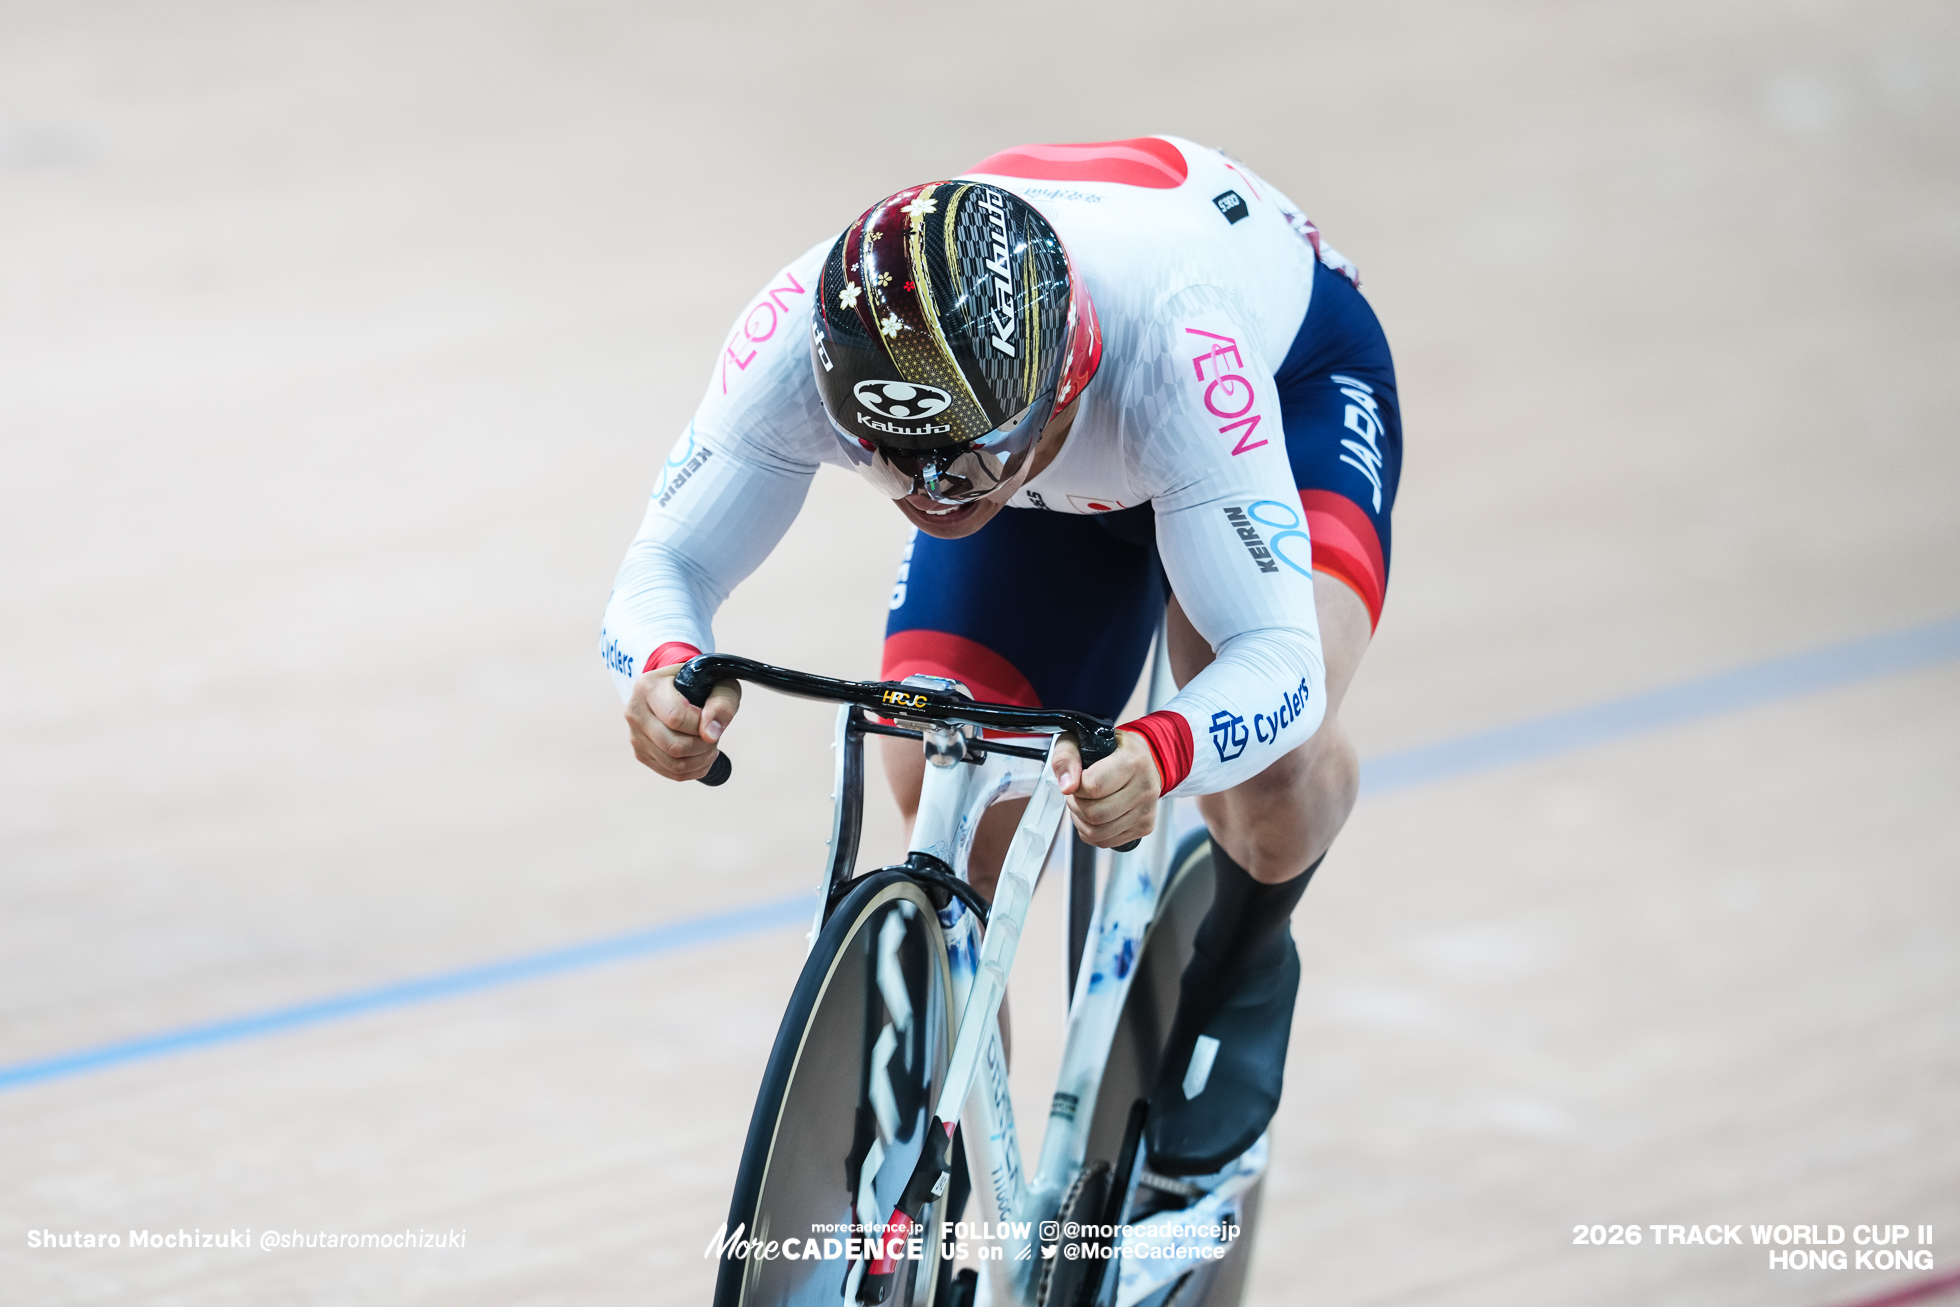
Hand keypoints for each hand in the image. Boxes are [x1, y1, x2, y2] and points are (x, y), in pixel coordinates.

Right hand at [624, 664, 740, 781]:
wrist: (681, 688)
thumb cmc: (702, 683)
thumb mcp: (719, 683)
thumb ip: (721, 703)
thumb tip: (711, 734)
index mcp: (648, 687)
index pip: (675, 718)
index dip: (702, 726)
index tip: (713, 721)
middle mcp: (635, 711)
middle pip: (673, 746)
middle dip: (703, 746)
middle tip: (715, 737)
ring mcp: (635, 735)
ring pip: (672, 763)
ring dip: (701, 760)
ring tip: (711, 747)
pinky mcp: (641, 753)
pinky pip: (670, 772)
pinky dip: (694, 770)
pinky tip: (703, 757)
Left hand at [1050, 730, 1160, 847]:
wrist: (1140, 760)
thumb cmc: (1110, 749)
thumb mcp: (1080, 741)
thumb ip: (1066, 757)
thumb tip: (1067, 786)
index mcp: (1134, 761)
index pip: (1093, 786)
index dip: (1076, 786)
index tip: (1078, 777)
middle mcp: (1145, 787)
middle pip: (1094, 814)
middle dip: (1076, 804)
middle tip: (1078, 793)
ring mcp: (1147, 810)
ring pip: (1098, 832)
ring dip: (1081, 820)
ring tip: (1085, 803)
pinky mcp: (1145, 827)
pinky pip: (1106, 841)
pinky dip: (1091, 832)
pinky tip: (1095, 815)